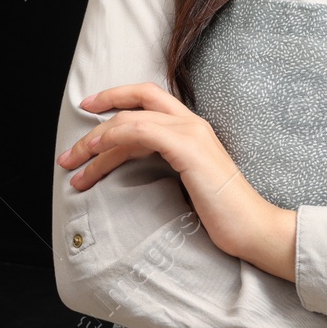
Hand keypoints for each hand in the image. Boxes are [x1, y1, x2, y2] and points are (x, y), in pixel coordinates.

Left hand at [57, 84, 282, 264]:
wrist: (253, 229)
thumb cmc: (223, 215)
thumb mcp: (188, 183)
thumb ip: (165, 166)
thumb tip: (129, 168)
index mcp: (192, 129)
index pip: (149, 98)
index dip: (116, 98)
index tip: (89, 110)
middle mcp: (192, 123)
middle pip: (138, 98)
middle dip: (100, 112)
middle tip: (72, 146)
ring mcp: (191, 133)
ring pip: (132, 119)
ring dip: (97, 141)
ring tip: (75, 164)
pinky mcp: (188, 148)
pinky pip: (142, 131)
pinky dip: (114, 139)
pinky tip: (98, 155)